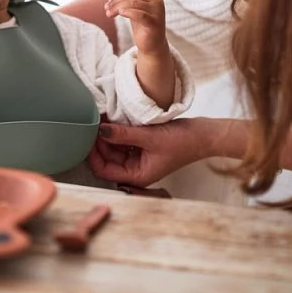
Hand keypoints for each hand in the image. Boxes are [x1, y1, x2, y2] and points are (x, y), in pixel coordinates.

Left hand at [87, 117, 231, 187]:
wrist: (203, 135)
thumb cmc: (182, 142)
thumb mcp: (149, 137)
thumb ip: (123, 134)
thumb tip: (101, 131)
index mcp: (137, 176)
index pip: (104, 170)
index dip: (93, 154)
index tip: (88, 136)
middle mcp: (135, 170)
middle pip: (106, 158)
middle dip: (99, 142)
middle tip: (93, 121)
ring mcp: (138, 158)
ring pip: (113, 148)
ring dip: (108, 134)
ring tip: (102, 116)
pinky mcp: (142, 147)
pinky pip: (123, 141)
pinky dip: (118, 131)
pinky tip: (113, 118)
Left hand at [105, 0, 168, 56]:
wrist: (152, 45)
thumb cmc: (143, 26)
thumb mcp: (136, 8)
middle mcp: (157, 1)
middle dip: (116, 0)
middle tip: (106, 8)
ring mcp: (158, 12)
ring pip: (134, 4)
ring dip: (118, 7)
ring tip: (109, 14)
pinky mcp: (155, 23)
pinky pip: (140, 14)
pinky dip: (128, 12)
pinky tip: (120, 13)